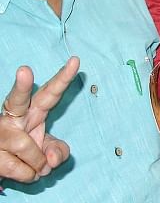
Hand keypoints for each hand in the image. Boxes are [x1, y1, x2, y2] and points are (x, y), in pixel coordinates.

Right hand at [0, 58, 78, 184]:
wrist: (1, 165)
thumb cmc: (28, 152)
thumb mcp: (49, 150)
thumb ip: (59, 151)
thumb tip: (51, 160)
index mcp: (33, 111)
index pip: (50, 93)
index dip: (63, 78)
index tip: (76, 61)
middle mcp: (13, 117)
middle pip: (17, 100)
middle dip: (21, 86)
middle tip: (24, 70)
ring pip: (26, 146)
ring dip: (36, 163)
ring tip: (36, 167)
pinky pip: (16, 168)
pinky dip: (27, 176)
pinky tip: (23, 172)